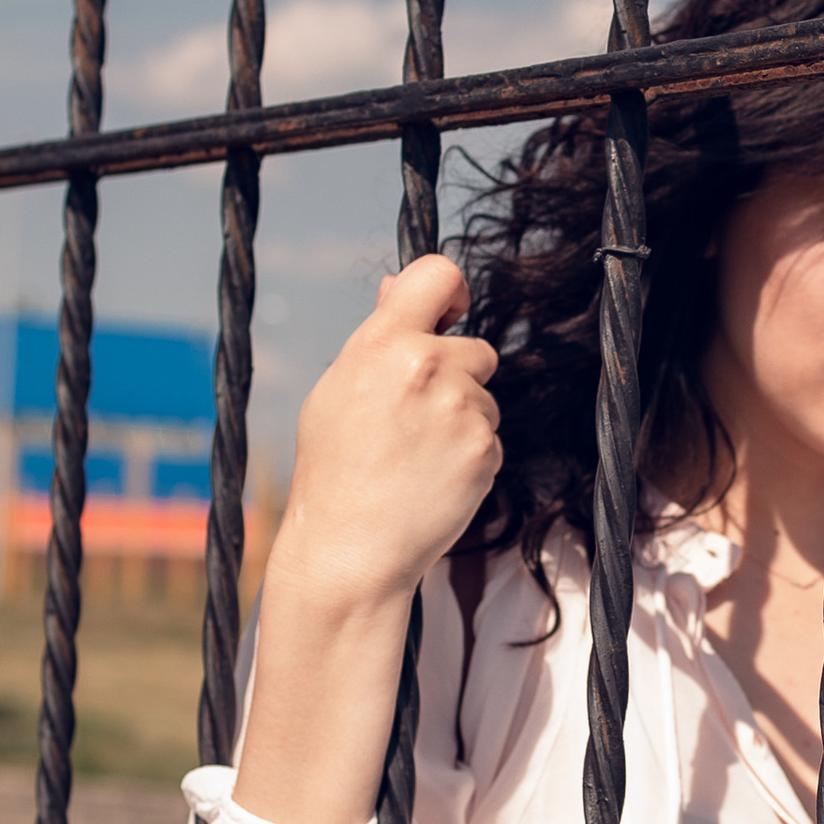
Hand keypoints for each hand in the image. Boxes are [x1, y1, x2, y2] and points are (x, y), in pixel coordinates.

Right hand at [232, 255, 499, 823]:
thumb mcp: (336, 391)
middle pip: (475, 348)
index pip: (438, 273)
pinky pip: (490, 438)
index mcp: (381, 343)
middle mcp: (426, 366)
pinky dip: (470, 455)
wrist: (349, 551)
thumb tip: (401, 286)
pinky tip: (432, 479)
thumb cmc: (334, 471)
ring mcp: (462, 409)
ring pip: (485, 397)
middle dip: (456, 376)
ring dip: (463, 419)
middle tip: (413, 420)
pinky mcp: (487, 449)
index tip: (449, 312)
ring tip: (415, 457)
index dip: (450, 291)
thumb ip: (377, 337)